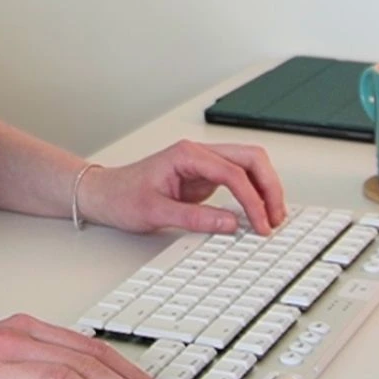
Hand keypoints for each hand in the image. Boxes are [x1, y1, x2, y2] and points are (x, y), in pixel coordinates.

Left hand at [75, 139, 286, 235]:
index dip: (252, 200)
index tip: (260, 224)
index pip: (233, 172)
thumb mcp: (156, 212)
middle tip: (275, 218)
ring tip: (272, 217)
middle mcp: (198, 154)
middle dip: (269, 187)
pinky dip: (253, 194)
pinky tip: (258, 213)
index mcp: (187, 154)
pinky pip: (238, 179)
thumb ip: (195, 218)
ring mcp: (203, 164)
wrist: (103, 194)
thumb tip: (231, 224)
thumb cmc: (122, 196)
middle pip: (250, 158)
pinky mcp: (204, 177)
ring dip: (265, 189)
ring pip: (248, 165)